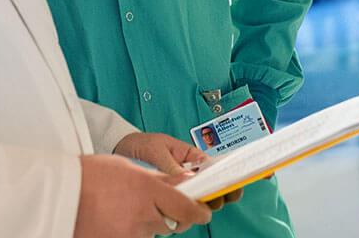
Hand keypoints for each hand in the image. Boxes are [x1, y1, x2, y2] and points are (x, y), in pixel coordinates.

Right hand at [74, 154, 211, 236]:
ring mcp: (130, 234)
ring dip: (144, 223)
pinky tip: (114, 220)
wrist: (58, 194)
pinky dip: (128, 231)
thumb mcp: (127, 169)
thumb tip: (179, 185)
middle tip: (151, 204)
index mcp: (147, 189)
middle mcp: (143, 215)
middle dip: (168, 215)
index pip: (186, 207)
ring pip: (151, 232)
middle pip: (171, 223)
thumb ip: (155, 180)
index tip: (203, 210)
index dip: (198, 211)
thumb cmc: (90, 175)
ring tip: (123, 208)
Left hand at [113, 132, 243, 211]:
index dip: (229, 177)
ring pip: (199, 200)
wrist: (121, 148)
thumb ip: (173, 167)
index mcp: (193, 157)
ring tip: (200, 207)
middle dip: (219, 194)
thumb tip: (190, 180)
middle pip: (213, 187)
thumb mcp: (158, 151)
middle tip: (217, 199)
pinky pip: (183, 206)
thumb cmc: (142, 144)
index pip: (216, 167)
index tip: (236, 185)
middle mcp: (190, 173)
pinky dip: (185, 211)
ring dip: (201, 205)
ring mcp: (181, 186)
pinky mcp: (170, 197)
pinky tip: (182, 214)